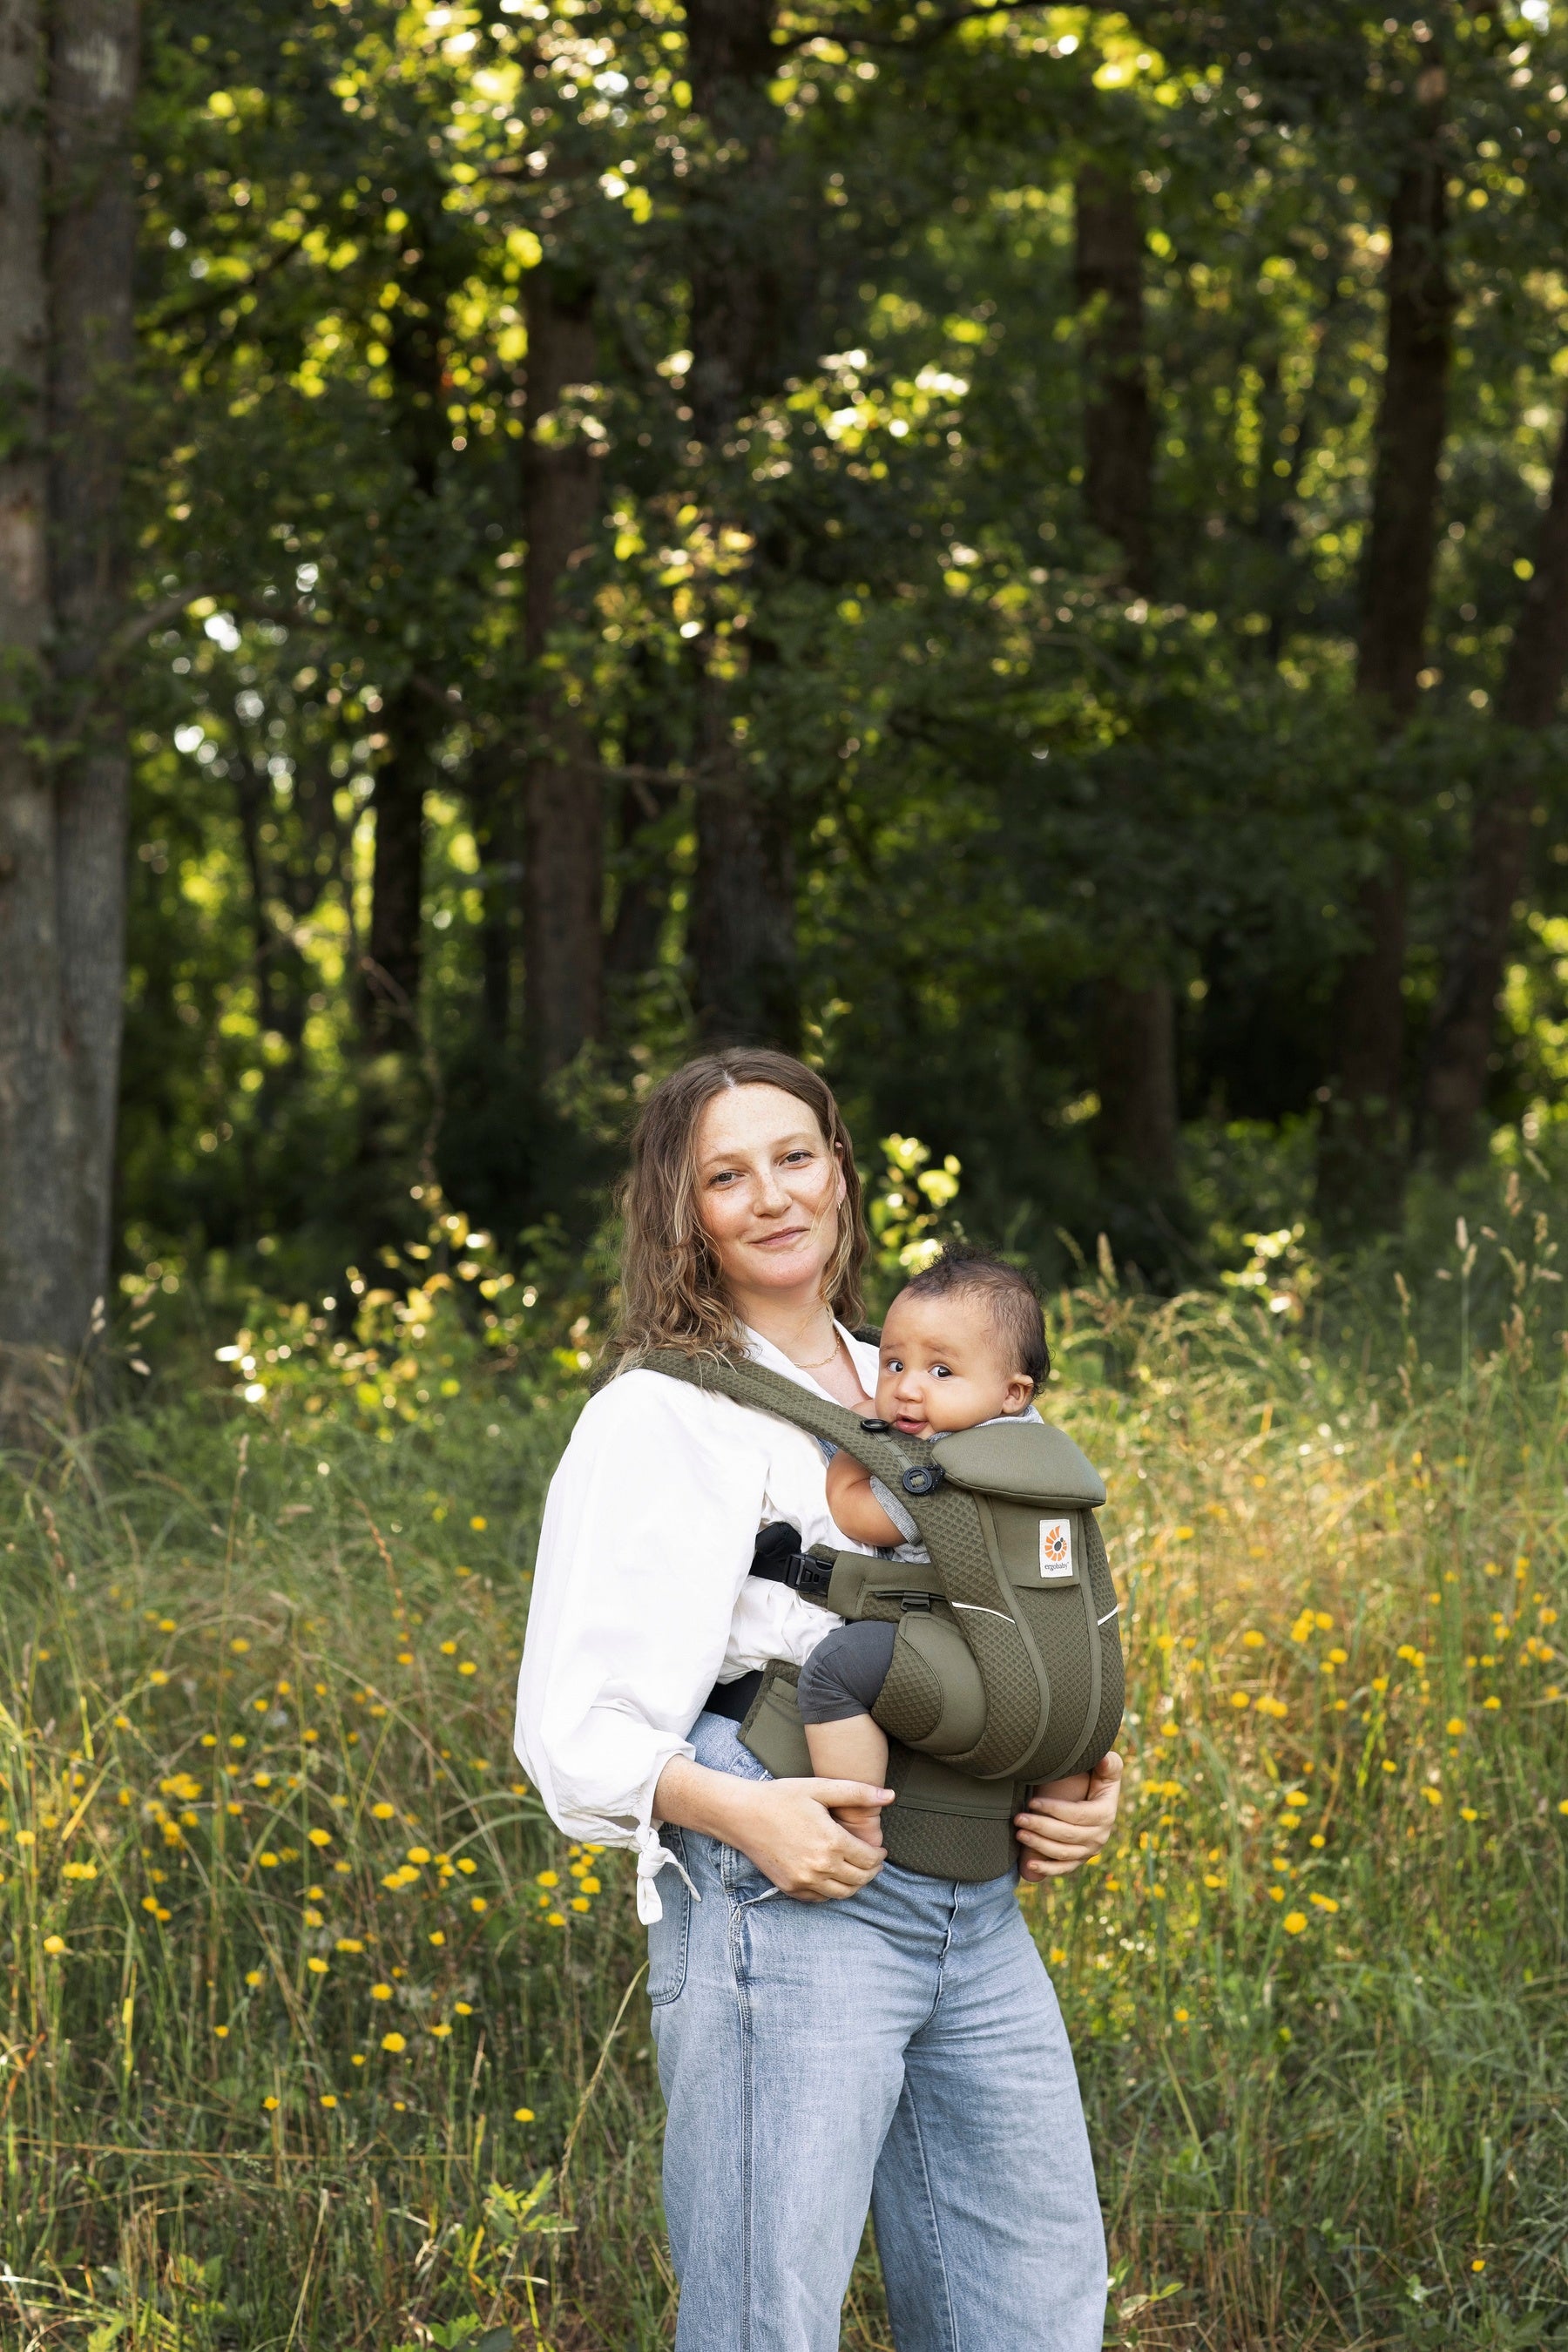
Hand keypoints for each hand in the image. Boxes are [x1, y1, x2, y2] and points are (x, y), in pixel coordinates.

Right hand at [728, 1777, 892, 1900]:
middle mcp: (820, 1866)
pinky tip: (833, 1875)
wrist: (742, 1814)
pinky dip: (833, 1890)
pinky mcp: (790, 1888)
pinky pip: (821, 1898)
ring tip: (856, 1869)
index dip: (879, 1855)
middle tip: (872, 1861)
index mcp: (831, 1841)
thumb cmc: (781, 1797)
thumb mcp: (819, 1788)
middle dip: (872, 1870)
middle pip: (861, 1879)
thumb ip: (857, 1792)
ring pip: (844, 1893)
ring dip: (856, 1883)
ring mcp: (804, 1880)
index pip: (870, 1859)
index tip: (879, 1849)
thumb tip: (890, 1796)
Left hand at [1015, 1750, 1122, 1881]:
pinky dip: (1047, 1870)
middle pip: (1067, 1836)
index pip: (1077, 1815)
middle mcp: (1099, 1836)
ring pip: (1063, 1853)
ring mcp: (1089, 1850)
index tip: (1032, 1802)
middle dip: (1040, 1827)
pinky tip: (1029, 1866)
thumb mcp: (1108, 1768)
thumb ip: (1108, 1763)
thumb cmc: (1098, 1777)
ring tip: (1019, 1834)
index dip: (1054, 1810)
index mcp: (1105, 1814)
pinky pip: (1064, 1868)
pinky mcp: (1079, 1859)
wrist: (1097, 1798)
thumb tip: (1103, 1758)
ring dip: (1039, 1845)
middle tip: (1018, 1818)